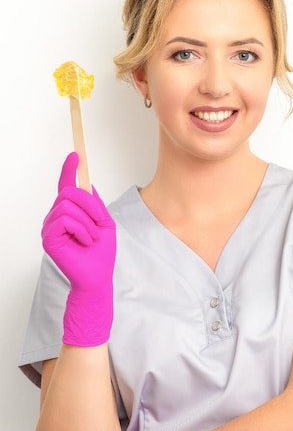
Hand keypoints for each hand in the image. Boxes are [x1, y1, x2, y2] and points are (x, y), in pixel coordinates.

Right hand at [41, 152, 115, 345]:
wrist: (98, 276)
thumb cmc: (100, 252)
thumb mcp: (104, 222)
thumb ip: (94, 204)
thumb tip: (87, 185)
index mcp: (71, 212)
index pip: (67, 187)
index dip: (69, 170)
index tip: (75, 155)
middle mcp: (57, 216)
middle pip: (70, 192)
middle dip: (89, 205)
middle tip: (99, 222)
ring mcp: (51, 226)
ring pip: (68, 206)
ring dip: (87, 222)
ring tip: (91, 237)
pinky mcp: (49, 237)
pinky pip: (65, 220)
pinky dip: (81, 230)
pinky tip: (84, 242)